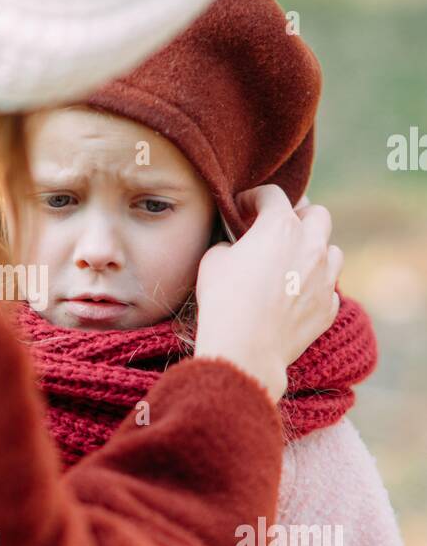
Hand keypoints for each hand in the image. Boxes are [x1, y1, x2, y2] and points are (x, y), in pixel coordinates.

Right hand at [194, 185, 342, 402]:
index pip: (273, 195)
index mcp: (280, 228)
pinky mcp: (329, 307)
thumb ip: (231, 244)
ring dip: (315, 250)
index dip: (254, 198)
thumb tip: (237, 247)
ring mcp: (325, 278)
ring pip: (333, 250)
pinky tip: (296, 294)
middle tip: (279, 229)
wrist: (246, 349)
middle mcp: (311, 247)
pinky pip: (329, 287)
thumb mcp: (213, 260)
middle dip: (299, 216)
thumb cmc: (225, 301)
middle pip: (318, 214)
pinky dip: (315, 285)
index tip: (244, 209)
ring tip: (294, 262)